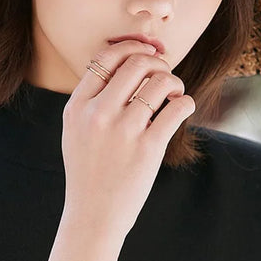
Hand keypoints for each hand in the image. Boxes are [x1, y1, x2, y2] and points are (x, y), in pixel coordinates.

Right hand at [60, 40, 195, 236]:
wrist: (94, 214)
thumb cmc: (88, 166)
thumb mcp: (74, 127)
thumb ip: (91, 95)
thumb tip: (126, 61)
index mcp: (77, 105)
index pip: (106, 57)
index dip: (131, 46)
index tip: (145, 51)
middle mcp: (97, 113)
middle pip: (136, 62)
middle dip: (157, 61)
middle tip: (163, 73)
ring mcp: (123, 130)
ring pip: (160, 81)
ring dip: (174, 81)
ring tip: (174, 92)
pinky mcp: (148, 148)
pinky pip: (177, 107)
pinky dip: (186, 101)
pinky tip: (182, 106)